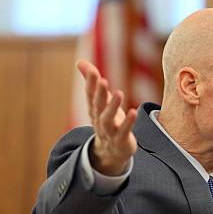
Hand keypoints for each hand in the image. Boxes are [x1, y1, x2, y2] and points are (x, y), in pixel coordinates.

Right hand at [76, 60, 138, 174]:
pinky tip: (133, 111)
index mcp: (94, 109)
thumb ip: (92, 82)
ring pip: (107, 119)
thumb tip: (79, 61)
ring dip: (112, 106)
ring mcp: (109, 131)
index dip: (91, 83)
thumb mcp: (100, 101)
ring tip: (119, 93)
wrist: (111, 152)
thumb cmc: (108, 120)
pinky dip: (128, 122)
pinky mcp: (121, 140)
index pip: (90, 95)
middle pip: (97, 105)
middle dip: (99, 93)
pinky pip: (124, 131)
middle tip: (102, 79)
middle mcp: (99, 119)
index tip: (93, 71)